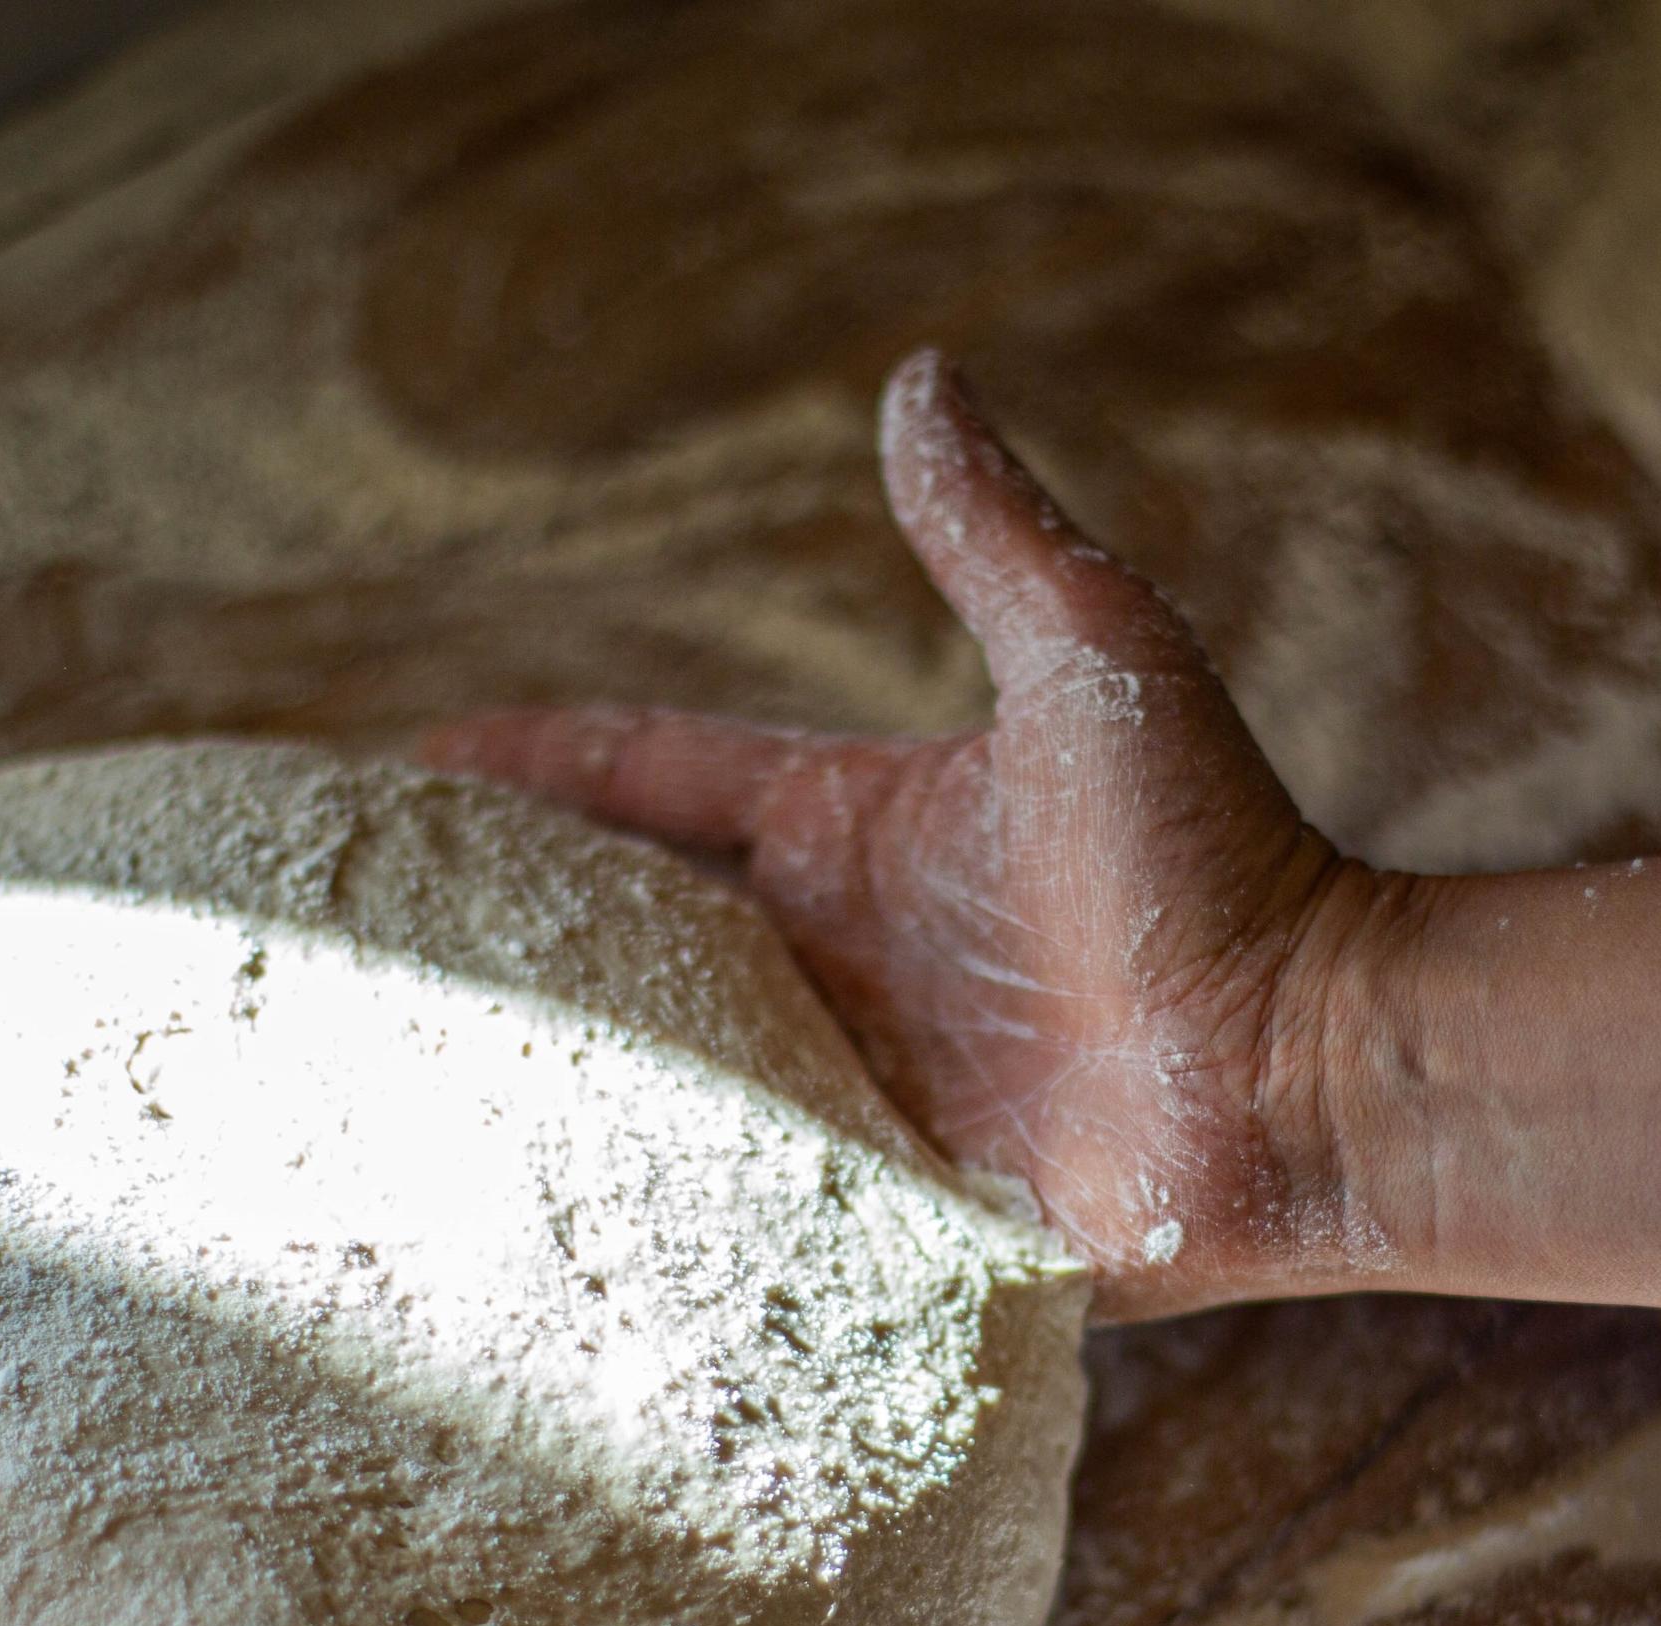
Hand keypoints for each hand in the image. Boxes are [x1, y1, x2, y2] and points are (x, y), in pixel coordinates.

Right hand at [424, 348, 1393, 1318]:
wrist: (1300, 1073)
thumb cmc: (1210, 863)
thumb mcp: (1089, 663)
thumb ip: (989, 537)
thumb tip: (920, 375)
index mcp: (853, 826)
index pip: (655, 780)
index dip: (536, 770)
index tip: (411, 768)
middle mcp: (832, 953)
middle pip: (627, 927)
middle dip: (503, 919)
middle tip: (360, 931)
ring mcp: (845, 1078)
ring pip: (654, 1068)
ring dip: (545, 1065)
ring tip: (398, 1079)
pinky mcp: (868, 1198)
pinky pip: (723, 1192)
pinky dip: (635, 1193)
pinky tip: (523, 1215)